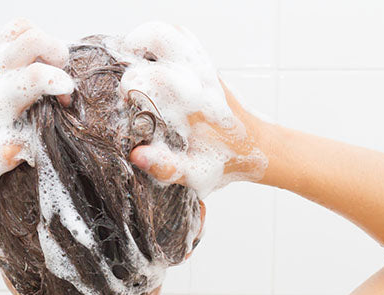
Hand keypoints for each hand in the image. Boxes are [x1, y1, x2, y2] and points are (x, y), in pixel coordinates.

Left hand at [0, 19, 73, 175]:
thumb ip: (20, 151)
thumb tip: (43, 143)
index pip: (37, 76)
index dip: (60, 83)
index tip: (65, 97)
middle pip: (33, 39)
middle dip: (57, 54)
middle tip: (59, 75)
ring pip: (21, 28)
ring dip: (42, 42)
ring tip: (46, 64)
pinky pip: (7, 32)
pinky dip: (24, 41)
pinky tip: (27, 62)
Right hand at [121, 22, 266, 197]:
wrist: (259, 148)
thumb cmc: (227, 160)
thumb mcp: (195, 172)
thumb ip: (165, 166)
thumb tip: (137, 156)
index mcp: (193, 103)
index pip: (153, 77)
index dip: (130, 85)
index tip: (124, 98)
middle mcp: (199, 79)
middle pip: (162, 38)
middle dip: (136, 46)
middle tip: (124, 64)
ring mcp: (205, 69)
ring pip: (174, 34)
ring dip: (149, 40)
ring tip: (133, 55)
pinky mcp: (208, 68)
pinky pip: (184, 40)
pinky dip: (163, 43)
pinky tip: (153, 61)